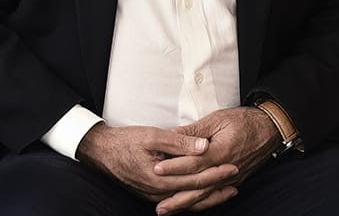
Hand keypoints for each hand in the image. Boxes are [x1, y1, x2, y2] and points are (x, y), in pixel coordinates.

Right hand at [76, 122, 238, 203]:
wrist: (102, 153)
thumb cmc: (126, 141)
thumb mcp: (152, 136)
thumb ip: (180, 142)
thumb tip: (204, 146)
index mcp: (161, 180)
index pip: (196, 179)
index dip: (216, 172)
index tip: (233, 165)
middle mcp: (159, 194)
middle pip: (195, 193)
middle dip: (218, 186)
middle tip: (236, 177)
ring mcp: (155, 197)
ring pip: (188, 201)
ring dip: (209, 196)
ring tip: (227, 189)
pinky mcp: (152, 195)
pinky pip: (178, 200)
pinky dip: (194, 197)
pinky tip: (203, 192)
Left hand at [153, 107, 280, 213]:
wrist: (269, 129)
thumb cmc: (243, 121)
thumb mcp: (218, 119)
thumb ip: (195, 130)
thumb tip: (173, 133)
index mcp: (220, 152)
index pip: (193, 162)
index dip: (174, 166)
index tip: (157, 169)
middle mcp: (225, 169)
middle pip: (197, 186)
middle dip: (176, 196)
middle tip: (157, 203)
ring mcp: (231, 179)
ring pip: (205, 195)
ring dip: (185, 203)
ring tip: (167, 209)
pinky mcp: (234, 181)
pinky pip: (214, 196)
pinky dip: (201, 203)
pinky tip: (189, 206)